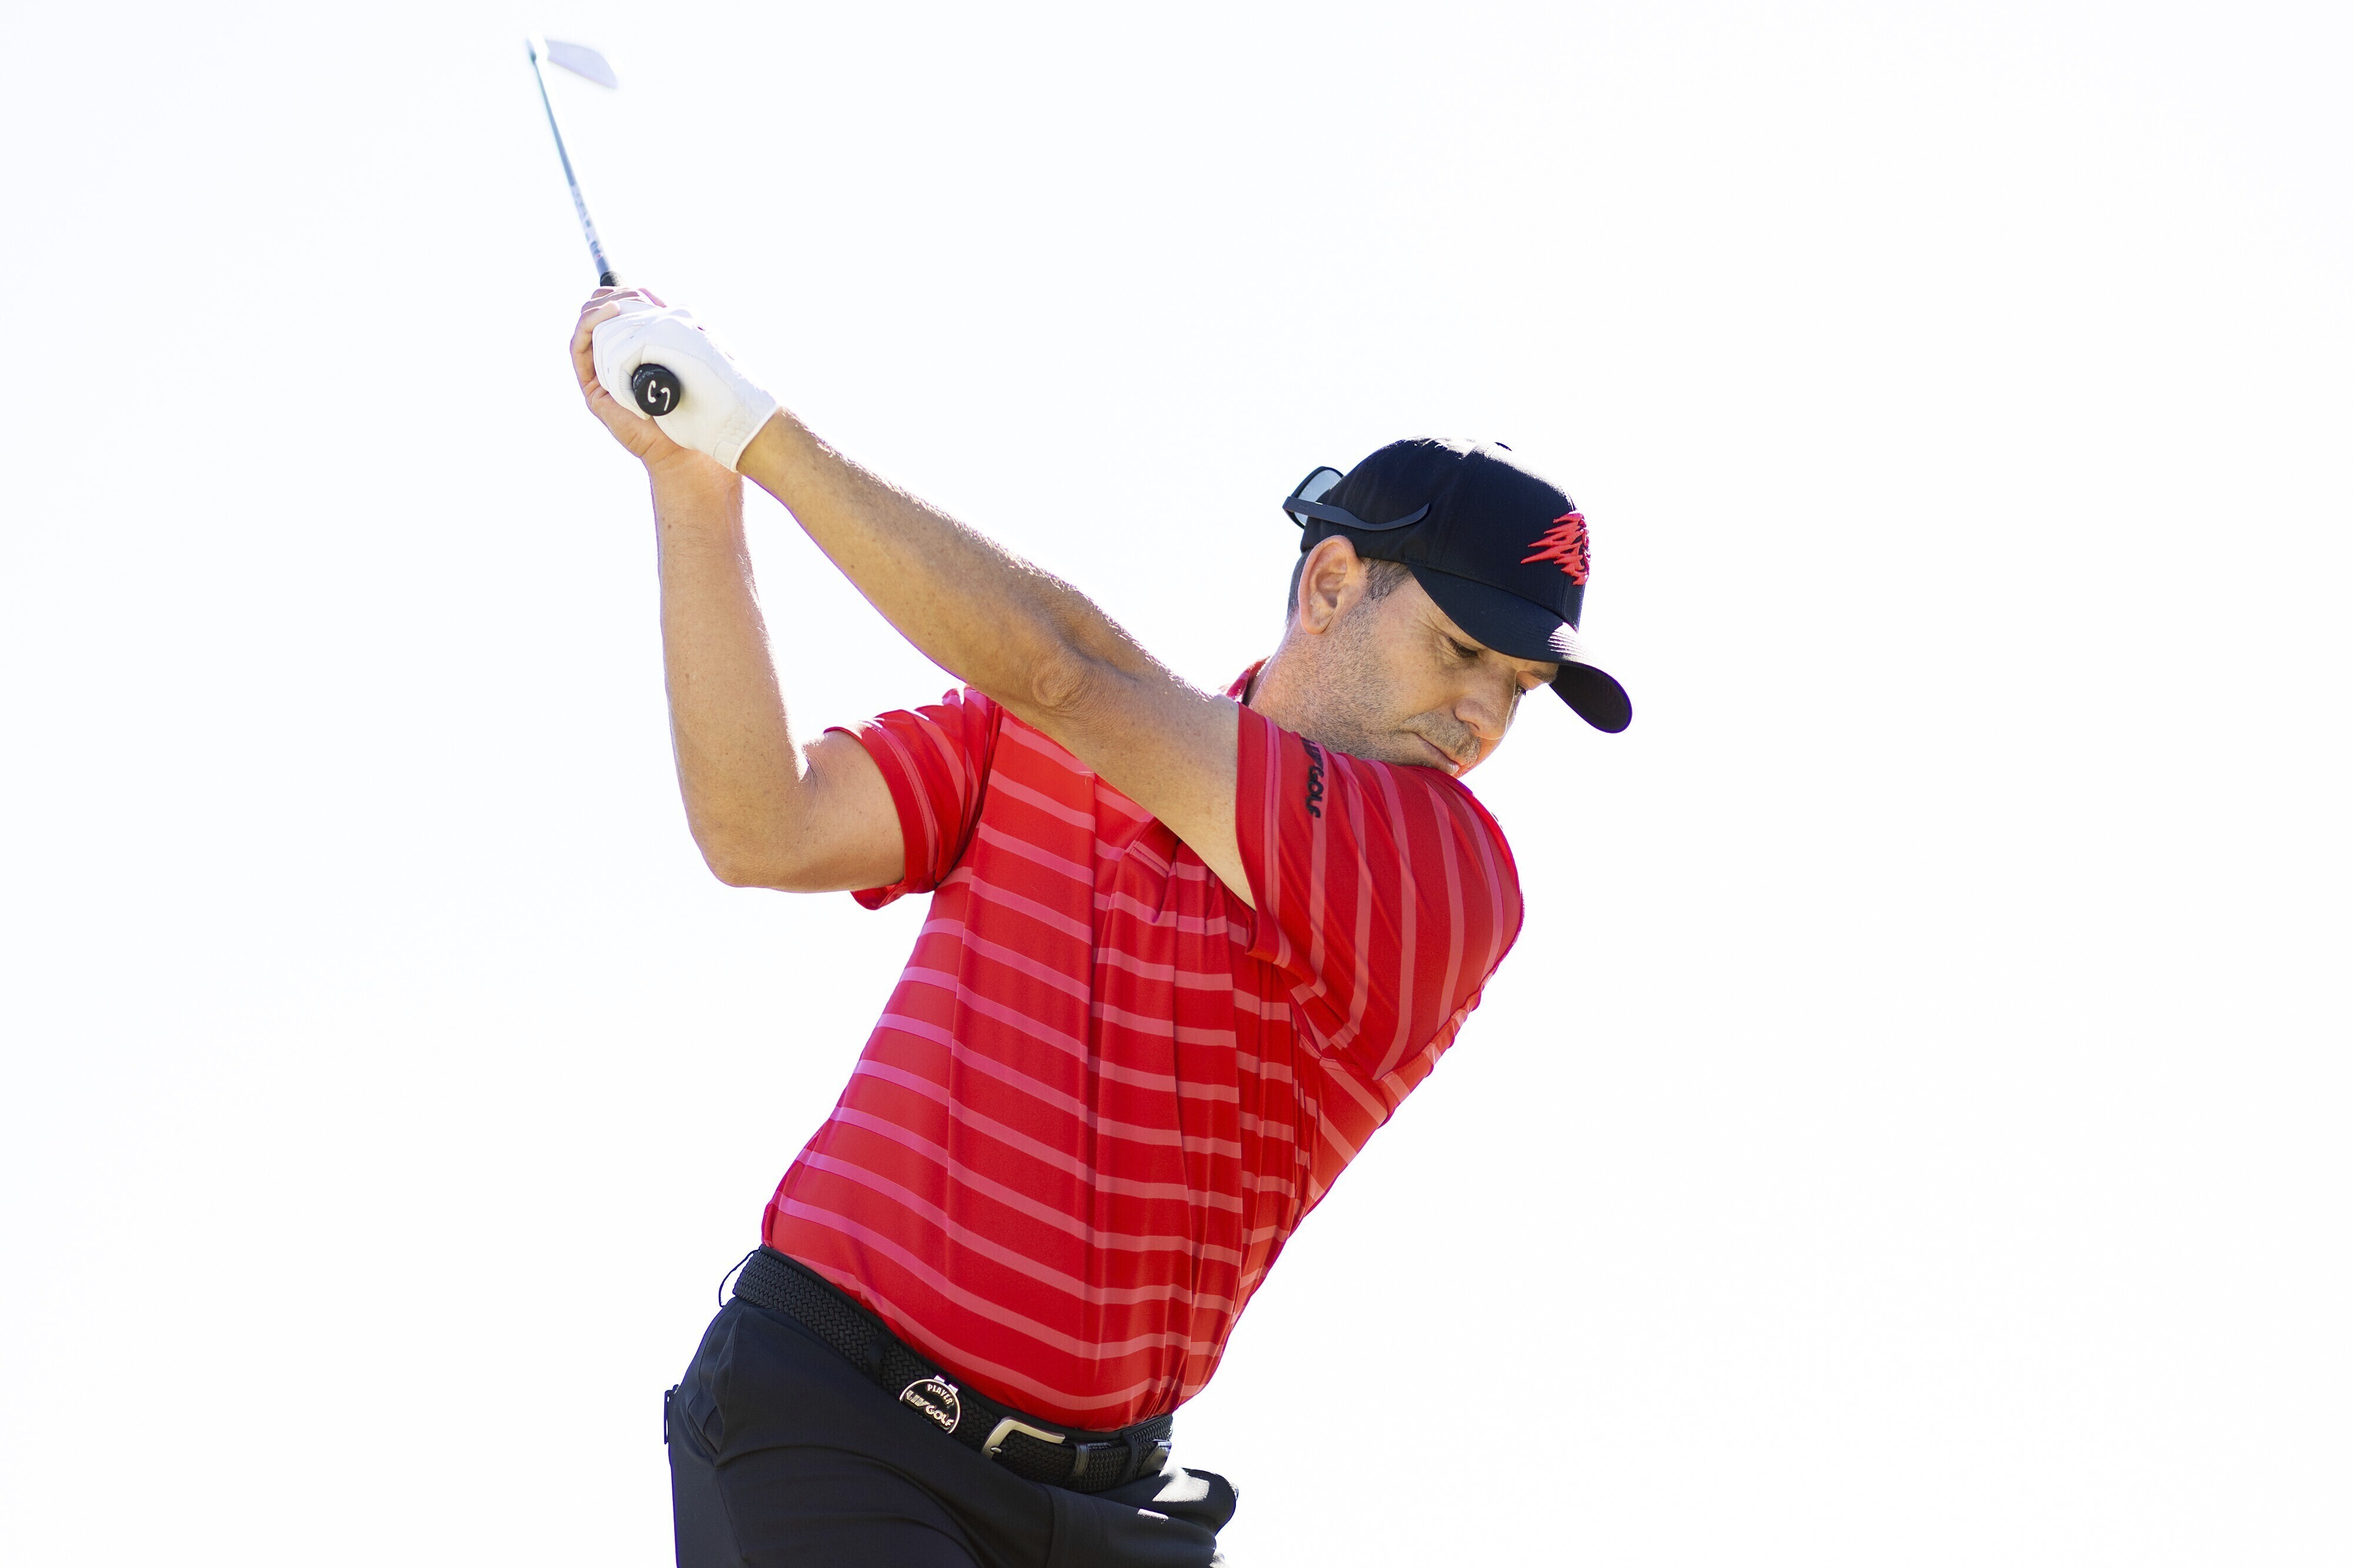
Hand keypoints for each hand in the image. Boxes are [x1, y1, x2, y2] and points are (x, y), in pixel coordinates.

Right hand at [577, 291, 779, 471]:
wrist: (689, 442)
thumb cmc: (695, 401)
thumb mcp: (685, 353)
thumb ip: (671, 329)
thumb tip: (661, 299)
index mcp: (635, 351)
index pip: (618, 312)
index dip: (627, 294)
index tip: (646, 291)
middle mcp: (614, 361)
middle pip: (598, 315)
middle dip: (612, 296)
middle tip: (634, 294)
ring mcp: (600, 375)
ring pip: (586, 327)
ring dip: (599, 306)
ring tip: (621, 302)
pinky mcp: (592, 389)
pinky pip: (579, 348)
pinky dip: (589, 325)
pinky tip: (609, 313)